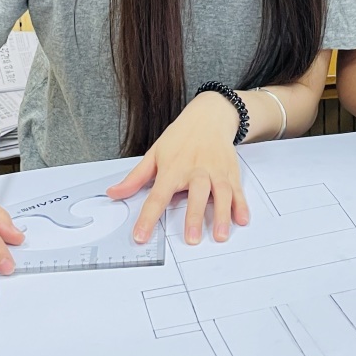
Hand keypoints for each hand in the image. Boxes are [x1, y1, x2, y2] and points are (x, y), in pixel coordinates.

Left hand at [107, 91, 249, 245]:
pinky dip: (241, 205)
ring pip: (220, 194)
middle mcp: (195, 170)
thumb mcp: (154, 153)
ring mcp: (215, 171)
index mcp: (172, 169)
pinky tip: (242, 219)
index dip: (148, 217)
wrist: (209, 116)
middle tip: (192, 239)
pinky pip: (237, 190)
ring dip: (221, 215)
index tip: (140, 236)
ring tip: (220, 235)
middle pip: (195, 195)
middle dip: (194, 217)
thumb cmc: (180, 138)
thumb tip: (113, 193)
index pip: (157, 196)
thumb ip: (135, 177)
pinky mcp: (230, 172)